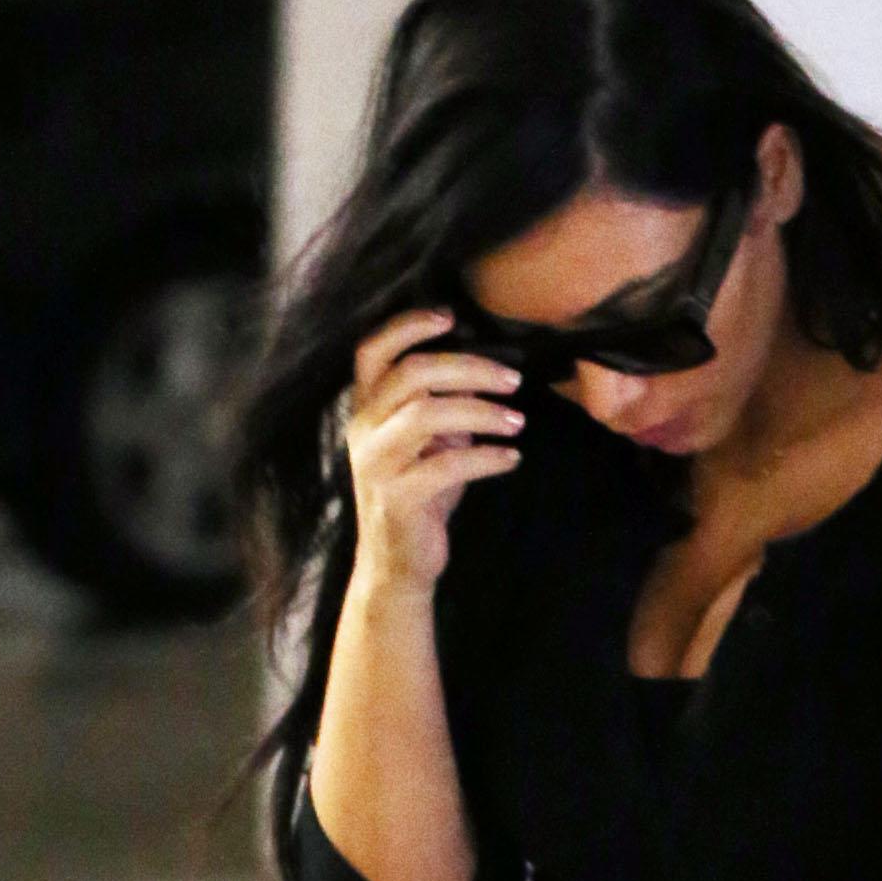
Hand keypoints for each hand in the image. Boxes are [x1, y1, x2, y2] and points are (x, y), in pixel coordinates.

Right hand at [342, 308, 526, 603]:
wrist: (398, 563)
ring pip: (426, 415)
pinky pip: (447, 466)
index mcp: (366, 408)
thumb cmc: (420, 493)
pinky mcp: (399, 497)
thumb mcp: (430, 442)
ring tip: (517, 422)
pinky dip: (486, 458)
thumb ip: (446, 405)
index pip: (371, 350)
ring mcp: (377, 463)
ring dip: (481, 412)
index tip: (450, 317)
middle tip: (513, 380)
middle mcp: (364, 429)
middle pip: (411, 375)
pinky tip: (512, 458)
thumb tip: (487, 370)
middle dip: (468, 368)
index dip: (407, 326)